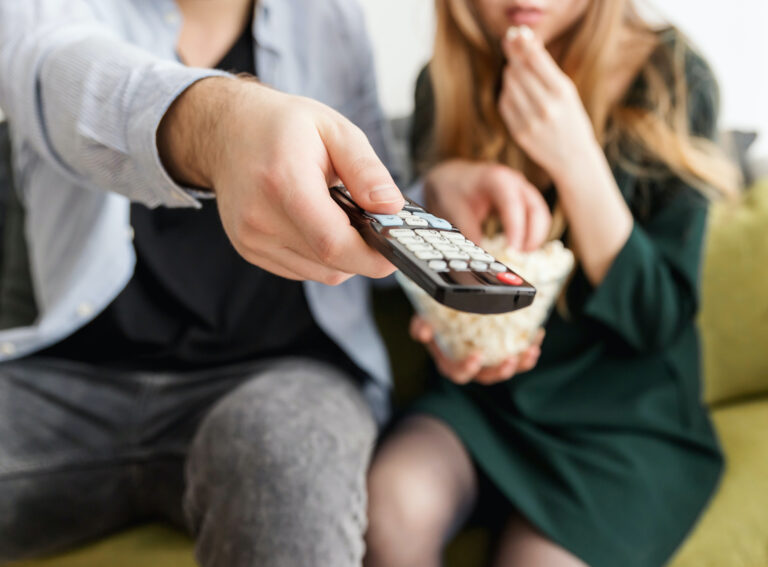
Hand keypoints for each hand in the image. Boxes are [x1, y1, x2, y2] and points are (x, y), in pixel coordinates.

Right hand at [158, 77, 404, 284]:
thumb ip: (366, 169)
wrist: (226, 130)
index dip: (372, 256)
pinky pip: (301, 270)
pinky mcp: (249, 250)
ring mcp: (251, 238)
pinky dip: (320, 256)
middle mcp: (260, 218)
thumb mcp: (334, 129)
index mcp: (283, 181)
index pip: (332, 243)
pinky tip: (318, 223)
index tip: (397, 250)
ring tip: (342, 216)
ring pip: (319, 272)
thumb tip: (392, 207)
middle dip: (364, 253)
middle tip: (377, 226)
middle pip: (329, 263)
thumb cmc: (282, 126)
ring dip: (342, 255)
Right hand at [410, 315, 544, 385]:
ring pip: (506, 369)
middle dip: (501, 372)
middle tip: (511, 360)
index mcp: (451, 363)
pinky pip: (519, 355)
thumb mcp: (423, 320)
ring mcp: (489, 361)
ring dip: (521, 363)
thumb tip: (423, 332)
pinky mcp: (503, 352)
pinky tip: (538, 335)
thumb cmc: (435, 319)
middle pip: (488, 377)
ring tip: (531, 350)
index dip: (468, 369)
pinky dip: (529, 347)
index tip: (477, 356)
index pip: (459, 374)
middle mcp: (472, 367)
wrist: (448, 312)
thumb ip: (421, 325)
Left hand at [424, 160, 550, 250]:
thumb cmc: (454, 189)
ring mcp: (522, 190)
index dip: (516, 229)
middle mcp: (515, 182)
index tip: (513, 250)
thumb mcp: (455, 210)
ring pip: (540, 215)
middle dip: (533, 236)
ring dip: (535, 237)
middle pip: (536, 209)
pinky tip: (520, 248)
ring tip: (521, 256)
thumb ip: (469, 232)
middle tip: (520, 257)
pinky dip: (532, 234)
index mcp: (497, 179)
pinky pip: (536, 218)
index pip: (513, 204)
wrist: (454, 177)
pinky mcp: (524, 201)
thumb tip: (480, 257)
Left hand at [499, 26, 598, 181]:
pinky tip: (515, 90)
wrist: (573, 158)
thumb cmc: (572, 119)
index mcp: (562, 92)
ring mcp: (530, 121)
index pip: (535, 59)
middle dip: (513, 54)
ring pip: (509, 84)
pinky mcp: (518, 132)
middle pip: (519, 70)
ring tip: (517, 70)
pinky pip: (505, 103)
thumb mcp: (567, 92)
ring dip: (511, 73)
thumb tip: (526, 42)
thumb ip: (546, 69)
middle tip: (510, 43)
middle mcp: (546, 106)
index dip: (523, 43)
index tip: (516, 34)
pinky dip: (507, 92)